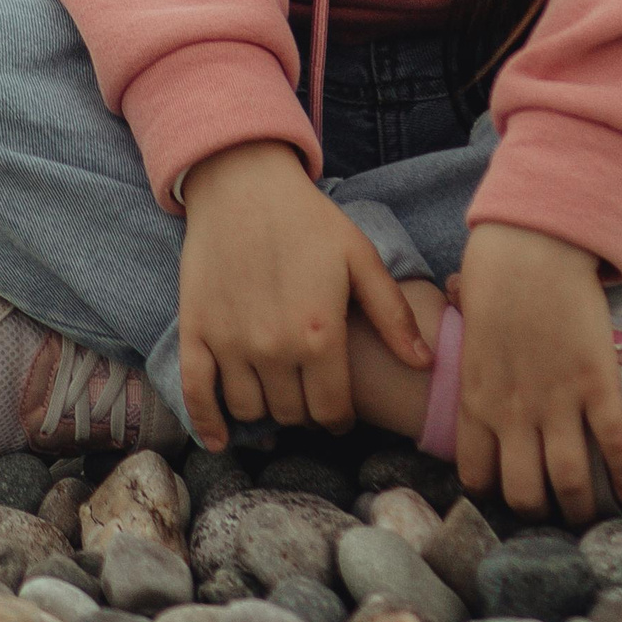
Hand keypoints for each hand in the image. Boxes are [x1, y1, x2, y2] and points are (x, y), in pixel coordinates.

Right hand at [178, 140, 428, 448]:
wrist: (244, 183)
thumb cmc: (308, 219)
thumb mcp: (360, 257)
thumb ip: (393, 314)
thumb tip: (425, 363)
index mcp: (320, 334)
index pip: (330, 410)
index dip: (339, 419)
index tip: (339, 414)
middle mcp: (274, 347)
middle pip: (292, 414)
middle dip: (305, 411)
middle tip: (309, 394)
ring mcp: (230, 343)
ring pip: (250, 410)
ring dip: (266, 411)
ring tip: (277, 393)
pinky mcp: (196, 332)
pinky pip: (197, 394)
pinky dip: (207, 424)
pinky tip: (219, 438)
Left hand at [452, 222, 621, 522]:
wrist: (533, 245)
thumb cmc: (495, 275)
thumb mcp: (468, 327)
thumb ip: (470, 354)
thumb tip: (456, 323)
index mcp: (476, 400)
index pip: (477, 474)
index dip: (493, 493)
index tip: (507, 494)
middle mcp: (513, 413)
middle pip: (523, 491)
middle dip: (537, 512)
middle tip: (552, 513)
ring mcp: (557, 402)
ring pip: (569, 480)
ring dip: (580, 508)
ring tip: (588, 518)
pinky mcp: (597, 385)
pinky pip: (615, 444)